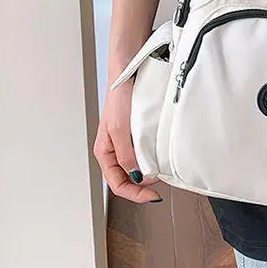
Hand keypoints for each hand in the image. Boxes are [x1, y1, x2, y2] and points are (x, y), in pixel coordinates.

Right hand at [93, 78, 161, 202]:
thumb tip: (137, 176)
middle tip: (160, 185)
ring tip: (161, 174)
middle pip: (127, 179)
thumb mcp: (120, 129)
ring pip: (136, 167)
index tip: (153, 195)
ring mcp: (126, 142)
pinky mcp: (136, 133)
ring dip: (148, 174)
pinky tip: (160, 158)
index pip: (117, 183)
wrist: (129, 72)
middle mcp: (115, 150)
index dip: (135, 193)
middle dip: (143, 186)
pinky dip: (152, 159)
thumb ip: (127, 154)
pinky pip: (144, 153)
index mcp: (105, 152)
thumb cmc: (120, 96)